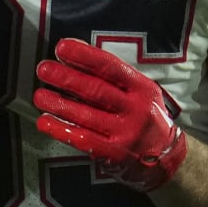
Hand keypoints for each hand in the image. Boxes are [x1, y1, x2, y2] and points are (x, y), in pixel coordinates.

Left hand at [33, 38, 187, 191]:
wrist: (167, 158)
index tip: (62, 48)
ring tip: (39, 95)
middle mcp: (135, 109)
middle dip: (66, 78)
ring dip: (59, 104)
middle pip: (96, 90)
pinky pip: (83, 139)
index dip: (85, 56)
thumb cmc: (147, 118)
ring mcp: (125, 133)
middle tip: (44, 69)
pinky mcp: (114, 153)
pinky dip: (61, 130)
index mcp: (142, 88)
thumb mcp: (141, 93)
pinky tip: (45, 122)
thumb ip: (114, 76)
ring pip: (86, 115)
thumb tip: (77, 53)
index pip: (110, 67)